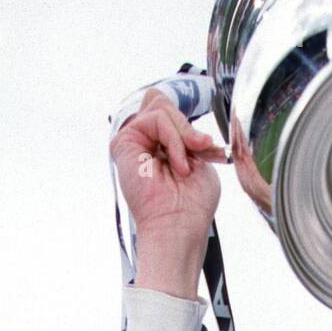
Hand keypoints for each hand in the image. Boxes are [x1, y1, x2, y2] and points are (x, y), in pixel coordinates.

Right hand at [109, 88, 228, 295]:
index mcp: (158, 145)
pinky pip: (155, 119)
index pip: (168, 109)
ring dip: (183, 135)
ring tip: (186, 165)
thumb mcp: (199, 158)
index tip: (208, 149)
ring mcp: (132, 141)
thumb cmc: (191, 204)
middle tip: (201, 151)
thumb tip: (173, 109)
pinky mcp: (123, 143)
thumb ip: (186, 132)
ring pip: (161, 107)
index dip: (189, 124)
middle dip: (188, 128)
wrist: (179, 227)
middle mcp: (142, 141)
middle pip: (163, 103)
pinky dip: (174, 139)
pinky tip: (178, 166)